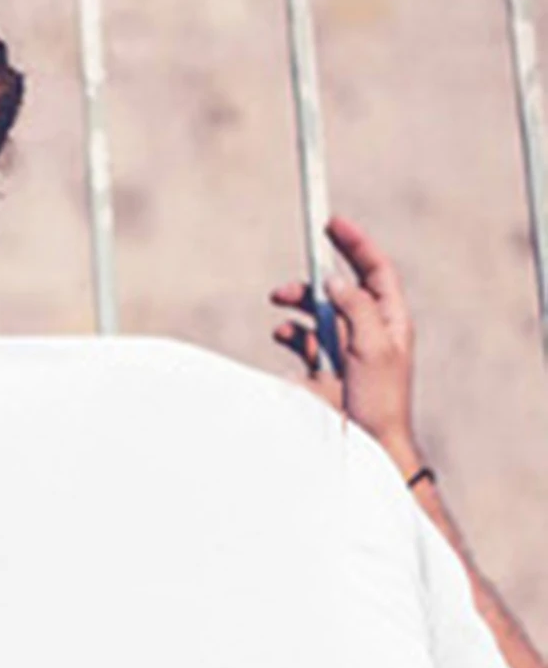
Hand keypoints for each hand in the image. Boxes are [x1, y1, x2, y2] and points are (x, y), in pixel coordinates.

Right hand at [270, 213, 422, 473]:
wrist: (367, 444)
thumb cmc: (379, 399)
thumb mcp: (373, 346)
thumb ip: (356, 308)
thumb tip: (335, 281)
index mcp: (388, 318)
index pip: (373, 269)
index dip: (354, 244)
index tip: (331, 223)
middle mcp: (366, 329)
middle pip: (337, 289)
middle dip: (310, 282)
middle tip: (286, 283)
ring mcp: (343, 349)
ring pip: (316, 314)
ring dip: (295, 308)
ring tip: (278, 309)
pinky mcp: (322, 369)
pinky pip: (302, 342)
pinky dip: (290, 335)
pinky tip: (282, 337)